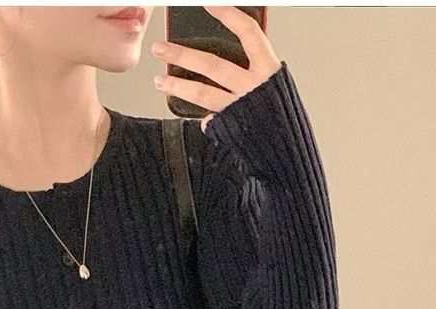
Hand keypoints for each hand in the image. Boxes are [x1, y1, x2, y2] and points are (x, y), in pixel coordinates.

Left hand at [151, 6, 282, 133]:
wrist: (287, 155)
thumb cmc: (282, 119)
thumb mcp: (275, 86)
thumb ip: (255, 71)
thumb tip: (232, 57)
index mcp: (270, 70)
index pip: (248, 33)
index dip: (228, 15)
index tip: (208, 4)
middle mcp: (254, 87)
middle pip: (212, 64)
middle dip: (182, 55)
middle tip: (161, 49)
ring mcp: (239, 108)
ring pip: (202, 93)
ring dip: (177, 86)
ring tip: (159, 81)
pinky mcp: (229, 129)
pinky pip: (208, 120)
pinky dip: (202, 118)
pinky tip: (195, 115)